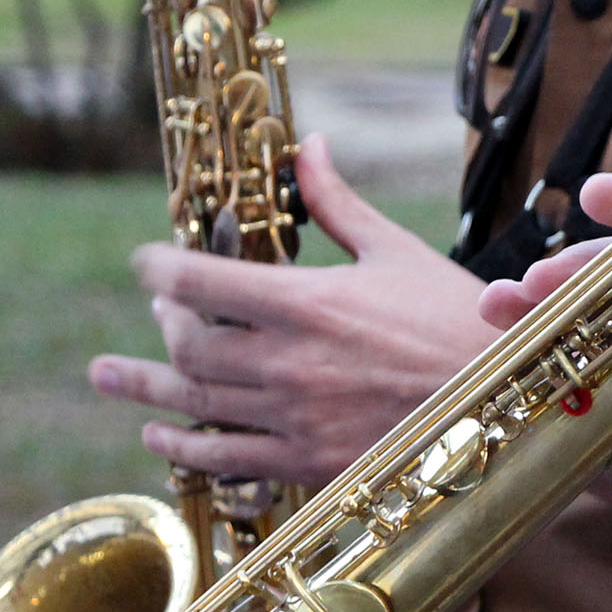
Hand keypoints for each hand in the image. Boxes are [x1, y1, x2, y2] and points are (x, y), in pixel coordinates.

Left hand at [89, 135, 497, 485]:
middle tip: (159, 311)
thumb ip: (337, 204)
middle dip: (164, 323)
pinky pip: (224, 459)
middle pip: (189, 345)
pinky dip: (184, 448)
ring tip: (106, 374)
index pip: (200, 281)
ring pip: (194, 402)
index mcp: (308, 301)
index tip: (146, 261)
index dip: (159, 268)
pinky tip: (161, 437)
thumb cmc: (458, 321)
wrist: (505, 405)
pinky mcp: (306, 463)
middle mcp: (288, 362)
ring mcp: (293, 418)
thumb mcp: (398, 252)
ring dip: (145, 386)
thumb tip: (306, 148)